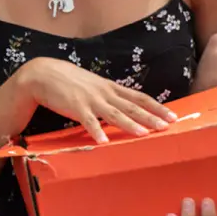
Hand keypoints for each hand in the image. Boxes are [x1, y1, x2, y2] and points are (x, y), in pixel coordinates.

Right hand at [19, 57, 177, 143]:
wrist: (44, 74)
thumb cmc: (70, 82)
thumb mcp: (94, 86)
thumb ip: (108, 96)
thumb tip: (124, 107)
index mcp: (110, 88)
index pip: (139, 97)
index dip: (156, 106)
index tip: (172, 115)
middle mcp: (105, 93)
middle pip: (132, 106)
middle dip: (151, 117)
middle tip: (168, 126)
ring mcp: (91, 100)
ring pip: (114, 114)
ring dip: (130, 125)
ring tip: (144, 134)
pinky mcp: (75, 107)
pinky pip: (88, 122)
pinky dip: (96, 131)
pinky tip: (104, 141)